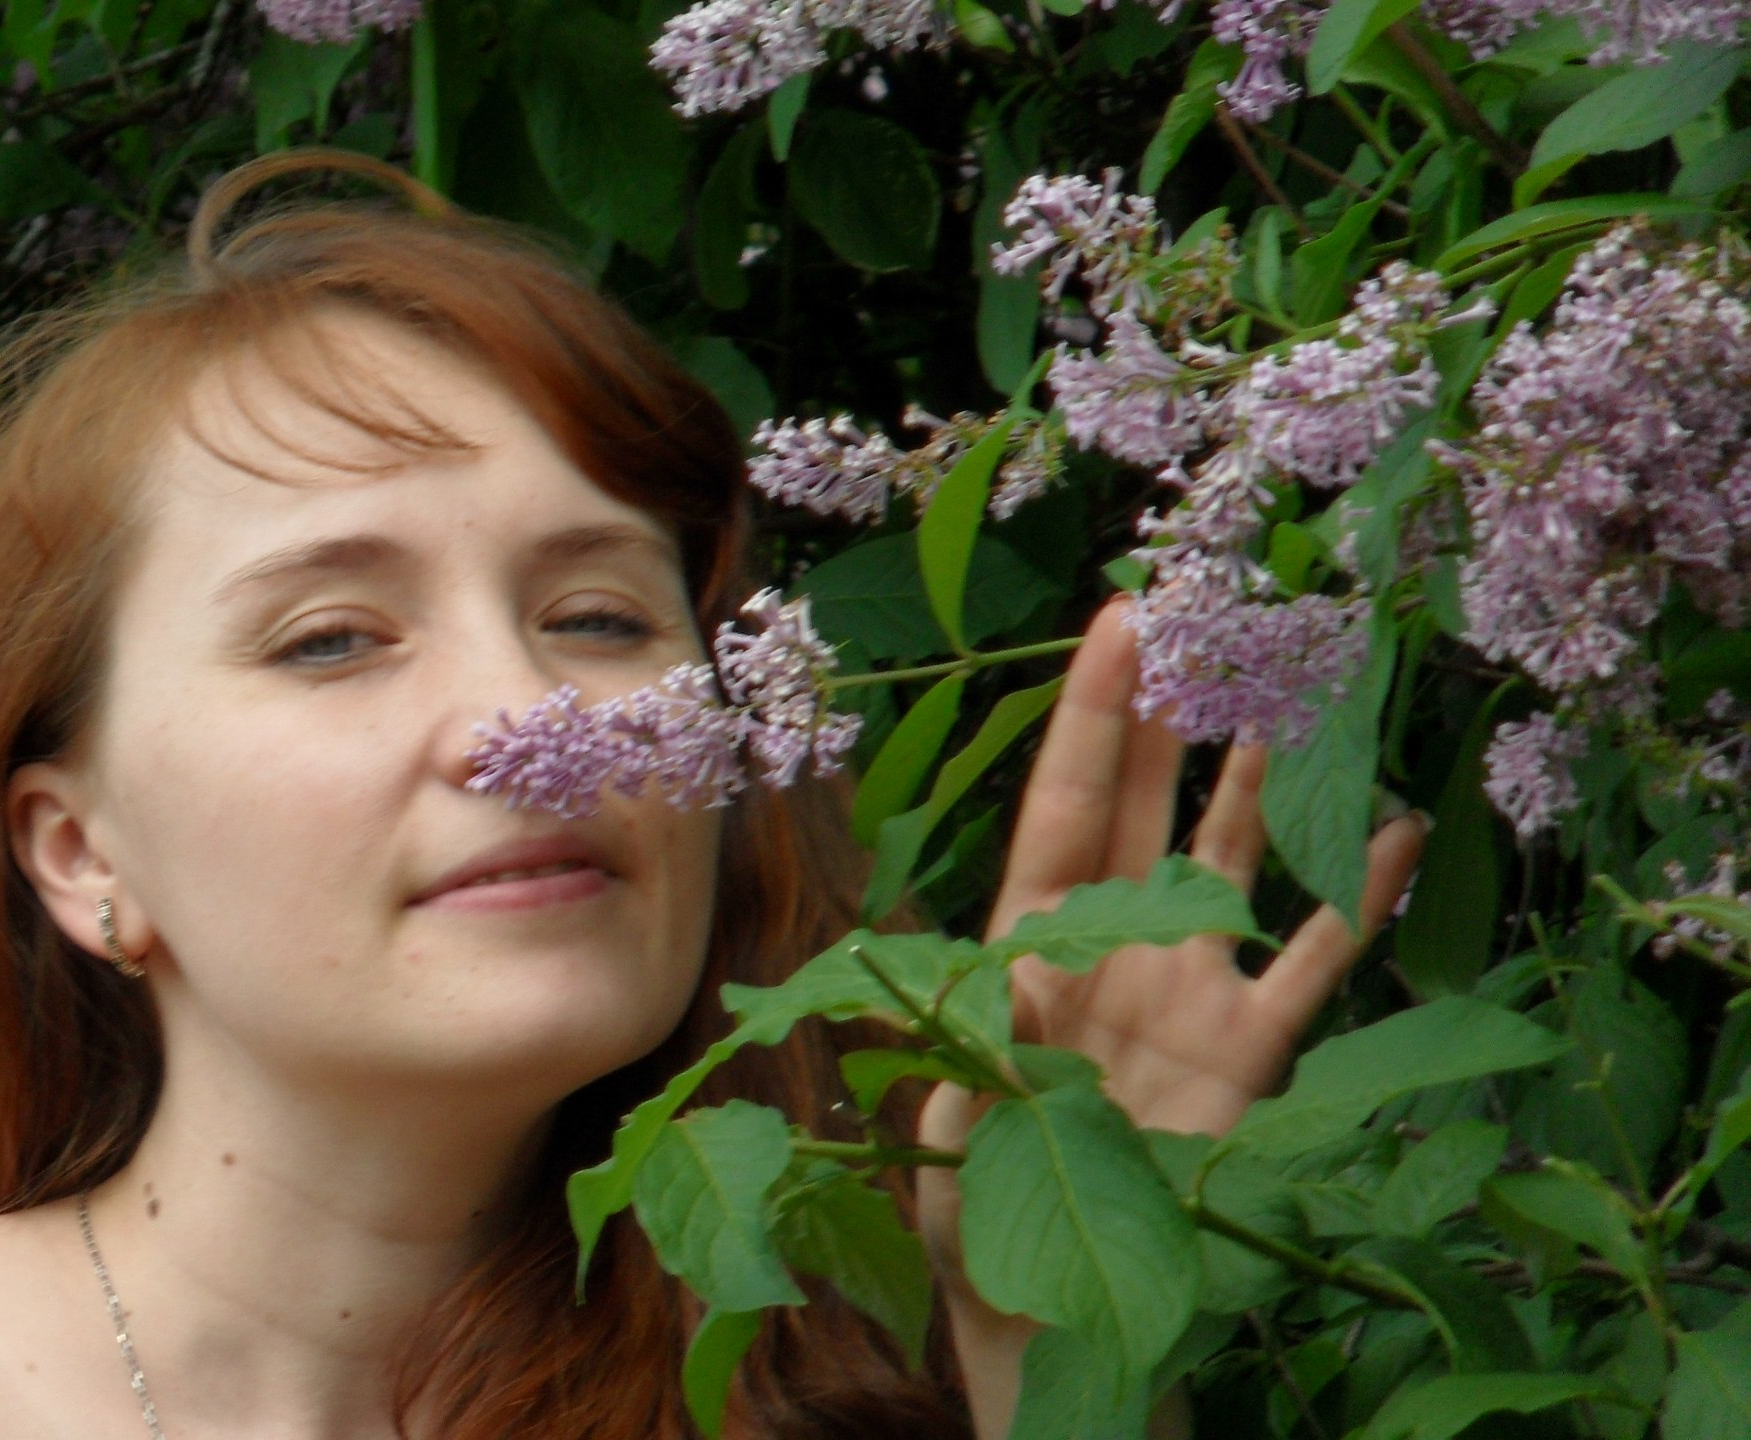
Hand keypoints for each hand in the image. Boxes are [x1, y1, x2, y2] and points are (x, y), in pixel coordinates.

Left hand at [911, 599, 1424, 1437]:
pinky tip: (1392, 827)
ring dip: (1262, 775)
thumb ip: (971, 1037)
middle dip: (1176, 709)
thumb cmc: (966, 1199)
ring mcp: (1186, 986)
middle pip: (1150, 802)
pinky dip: (1350, 897)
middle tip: (1211, 607)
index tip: (1120, 618)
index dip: (1093, 712)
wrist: (1039, 1303)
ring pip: (1232, 857)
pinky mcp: (1249, 1050)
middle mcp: (1112, 942)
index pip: (1066, 802)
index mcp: (1025, 938)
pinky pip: (1311, 960)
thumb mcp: (948, 1113)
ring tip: (1296, 682)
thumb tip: (989, 966)